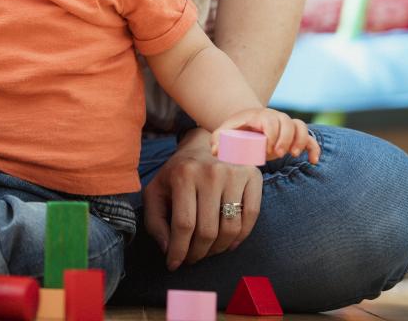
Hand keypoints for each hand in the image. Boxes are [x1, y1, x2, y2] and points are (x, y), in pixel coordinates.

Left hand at [142, 129, 262, 269]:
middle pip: (208, 231)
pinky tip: (227, 244)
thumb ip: (154, 221)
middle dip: (197, 253)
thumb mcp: (156, 191)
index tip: (174, 265)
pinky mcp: (253, 176)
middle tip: (191, 259)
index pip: (183, 225)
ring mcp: (235, 174)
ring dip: (217, 250)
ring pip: (230, 229)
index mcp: (183, 174)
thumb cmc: (178, 172)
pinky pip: (251, 217)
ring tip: (206, 252)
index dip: (179, 251)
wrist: (204, 143)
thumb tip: (168, 249)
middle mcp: (211, 173)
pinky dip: (239, 238)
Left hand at [212, 108, 319, 163]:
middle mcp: (276, 117)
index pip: (270, 121)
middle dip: (285, 139)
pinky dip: (314, 148)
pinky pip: (310, 138)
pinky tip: (313, 161)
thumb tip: (216, 151)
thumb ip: (218, 140)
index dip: (271, 134)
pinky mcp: (295, 135)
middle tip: (277, 155)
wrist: (247, 123)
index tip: (266, 149)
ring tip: (293, 155)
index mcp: (259, 116)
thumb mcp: (225, 131)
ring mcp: (286, 125)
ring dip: (300, 141)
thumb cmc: (236, 129)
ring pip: (301, 127)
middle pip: (288, 123)